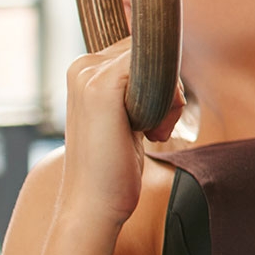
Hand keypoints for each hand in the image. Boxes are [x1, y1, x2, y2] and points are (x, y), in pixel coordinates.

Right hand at [59, 38, 183, 228]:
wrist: (93, 204)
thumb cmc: (113, 167)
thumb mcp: (130, 115)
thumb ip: (141, 86)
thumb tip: (171, 59)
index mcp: (86, 69)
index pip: (145, 50)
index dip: (162, 83)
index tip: (150, 120)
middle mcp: (84, 65)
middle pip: (155, 52)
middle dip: (168, 90)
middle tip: (150, 129)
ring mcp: (89, 74)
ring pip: (161, 62)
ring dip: (170, 102)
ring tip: (149, 133)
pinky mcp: (102, 86)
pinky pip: (160, 72)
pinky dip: (169, 105)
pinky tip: (151, 134)